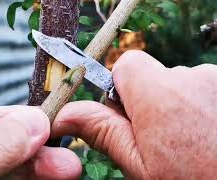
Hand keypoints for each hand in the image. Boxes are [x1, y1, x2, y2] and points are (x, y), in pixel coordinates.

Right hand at [52, 50, 216, 178]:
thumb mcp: (139, 165)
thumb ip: (103, 131)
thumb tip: (64, 113)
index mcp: (161, 96)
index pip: (128, 64)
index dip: (122, 89)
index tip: (130, 115)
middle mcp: (194, 78)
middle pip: (156, 75)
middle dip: (151, 101)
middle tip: (161, 139)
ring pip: (183, 83)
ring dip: (180, 105)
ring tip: (192, 140)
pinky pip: (206, 88)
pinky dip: (202, 105)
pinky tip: (208, 133)